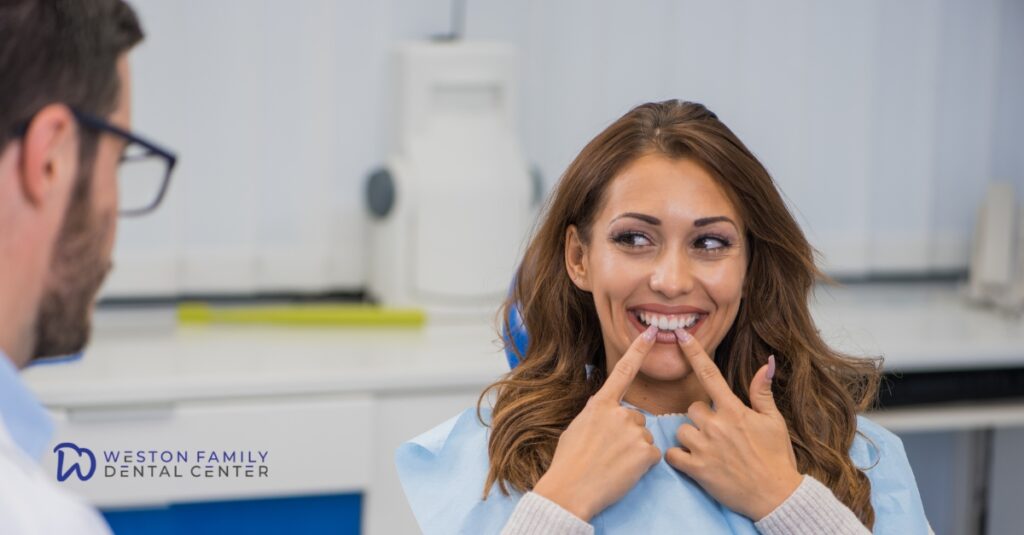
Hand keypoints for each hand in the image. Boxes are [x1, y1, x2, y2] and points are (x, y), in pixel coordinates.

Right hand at [533, 324, 661, 521]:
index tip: (651, 333)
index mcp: (600, 404)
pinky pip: (652, 455)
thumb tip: (605, 413)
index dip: (638, 350)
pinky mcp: (646, 452)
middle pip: (636, 418)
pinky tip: (624, 472)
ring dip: (634, 450)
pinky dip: (641, 465)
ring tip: (613, 464)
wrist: (570, 490)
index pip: (623, 371)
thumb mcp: (576, 428)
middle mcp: (619, 413)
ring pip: (643, 437)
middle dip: (627, 434)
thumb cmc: (568, 463)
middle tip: (608, 453)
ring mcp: (634, 431)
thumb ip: (596, 415)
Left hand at [664, 329, 801, 520]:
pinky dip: (678, 457)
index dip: (694, 352)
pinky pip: (672, 454)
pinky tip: (693, 461)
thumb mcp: (774, 421)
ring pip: (681, 430)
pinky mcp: (697, 469)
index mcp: (734, 410)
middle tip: (718, 434)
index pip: (709, 374)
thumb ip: (762, 392)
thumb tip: (766, 363)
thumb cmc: (777, 457)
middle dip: (701, 418)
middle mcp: (717, 425)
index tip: (680, 335)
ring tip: (709, 450)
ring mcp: (705, 447)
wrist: (775, 496)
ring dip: (690, 438)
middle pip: (692, 408)